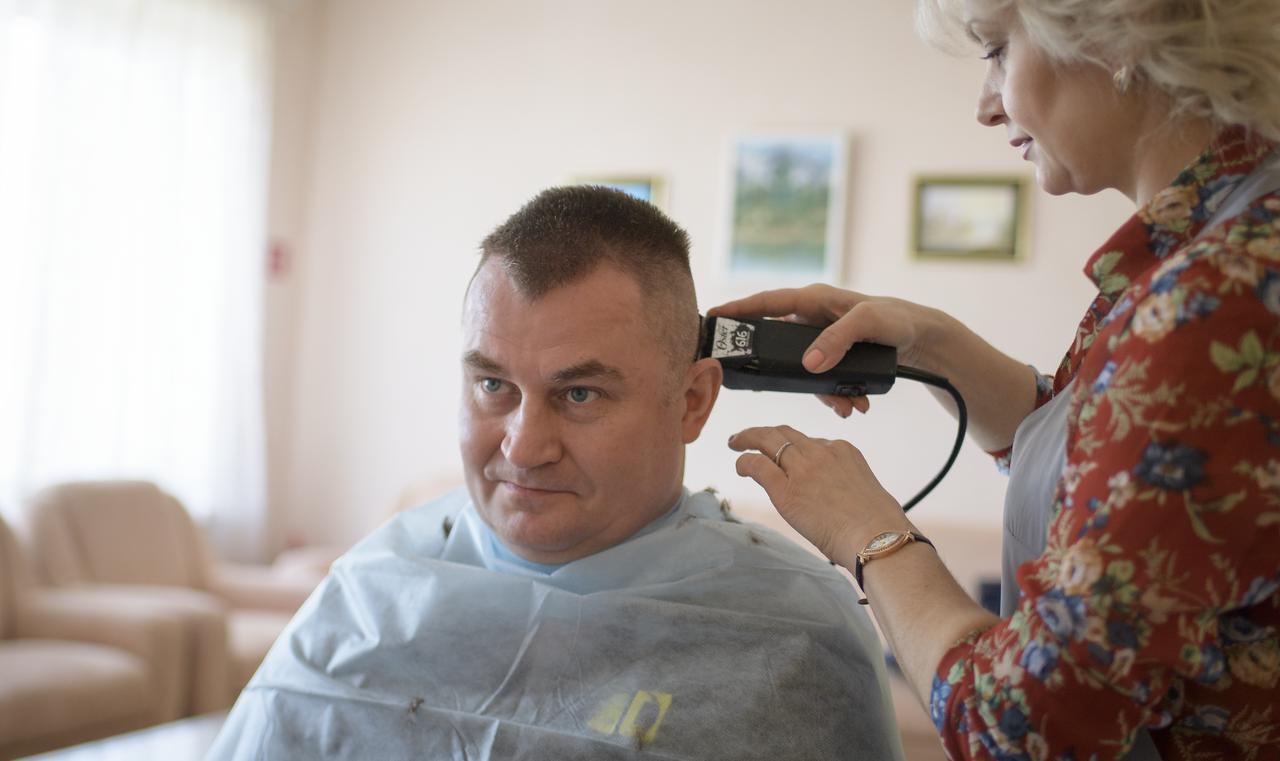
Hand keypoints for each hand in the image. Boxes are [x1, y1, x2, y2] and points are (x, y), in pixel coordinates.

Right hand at [709, 284, 941, 417]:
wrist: (922, 337)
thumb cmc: (895, 319)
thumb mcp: (867, 323)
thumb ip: (837, 339)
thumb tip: (809, 364)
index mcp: (813, 300)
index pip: (767, 303)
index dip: (737, 309)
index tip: (712, 317)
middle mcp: (812, 318)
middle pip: (779, 345)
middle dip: (784, 373)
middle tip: (768, 386)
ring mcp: (821, 338)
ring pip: (804, 369)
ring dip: (823, 392)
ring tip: (845, 407)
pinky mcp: (833, 355)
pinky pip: (823, 379)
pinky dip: (837, 394)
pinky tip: (854, 405)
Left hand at [727, 424, 911, 569]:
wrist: (877, 538)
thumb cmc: (878, 525)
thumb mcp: (865, 488)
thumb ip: (845, 482)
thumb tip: (836, 494)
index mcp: (843, 450)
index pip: (810, 441)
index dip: (793, 449)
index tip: (785, 457)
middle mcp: (821, 452)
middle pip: (784, 433)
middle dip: (763, 432)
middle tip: (747, 437)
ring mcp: (803, 469)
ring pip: (767, 440)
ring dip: (748, 438)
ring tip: (735, 443)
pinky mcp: (786, 490)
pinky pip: (758, 465)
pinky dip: (744, 462)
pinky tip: (740, 467)